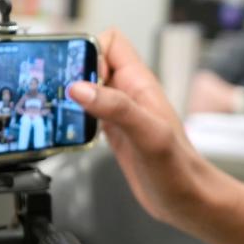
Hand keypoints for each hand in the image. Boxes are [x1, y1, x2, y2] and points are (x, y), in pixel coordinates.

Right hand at [67, 29, 243, 243]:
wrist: (188, 200)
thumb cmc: (179, 169)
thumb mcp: (149, 134)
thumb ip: (117, 108)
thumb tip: (80, 87)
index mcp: (141, 84)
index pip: (111, 42)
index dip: (90, 51)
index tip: (77, 76)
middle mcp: (130, 94)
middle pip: (93, 62)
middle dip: (72, 71)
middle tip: (57, 93)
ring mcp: (122, 113)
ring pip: (88, 87)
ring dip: (70, 95)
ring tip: (55, 111)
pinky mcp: (115, 132)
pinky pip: (88, 112)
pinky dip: (73, 116)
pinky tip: (67, 130)